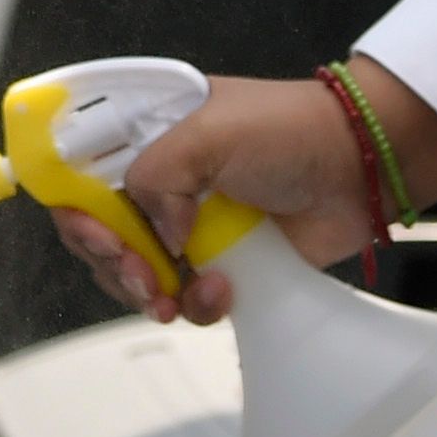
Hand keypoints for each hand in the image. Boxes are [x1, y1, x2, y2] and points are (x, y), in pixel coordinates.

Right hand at [47, 65, 436, 324]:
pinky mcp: (223, 263)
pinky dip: (195, 304)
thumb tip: (160, 238)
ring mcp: (190, 225)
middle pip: (99, 231)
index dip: (75, 207)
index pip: (80, 171)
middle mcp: (161, 180)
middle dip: (110, 260)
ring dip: (147, 292)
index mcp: (146, 134)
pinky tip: (221, 292)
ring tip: (175, 296)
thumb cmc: (289, 132)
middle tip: (140, 275)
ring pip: (136, 273)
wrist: (360, 167)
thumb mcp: (208, 133)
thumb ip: (157, 177)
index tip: (100, 236)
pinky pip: (185, 297)